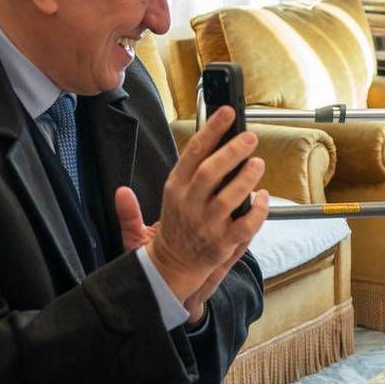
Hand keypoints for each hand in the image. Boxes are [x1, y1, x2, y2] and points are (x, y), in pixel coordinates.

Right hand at [123, 107, 269, 319]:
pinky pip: (246, 225)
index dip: (211, 131)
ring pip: (229, 197)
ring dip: (246, 178)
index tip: (227, 113)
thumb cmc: (172, 231)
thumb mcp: (152, 211)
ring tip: (257, 163)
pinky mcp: (223, 243)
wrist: (172, 270)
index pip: (192, 154)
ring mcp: (207, 225)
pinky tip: (263, 196)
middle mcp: (190, 205)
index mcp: (175, 190)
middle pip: (210, 172)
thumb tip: (121, 191)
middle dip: (232, 151)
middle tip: (250, 137)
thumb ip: (135, 204)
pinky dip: (258, 210)